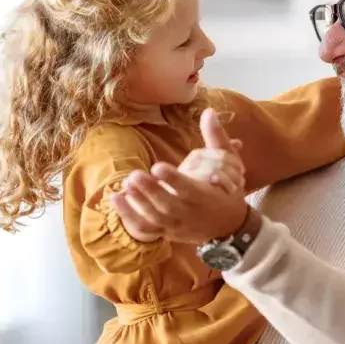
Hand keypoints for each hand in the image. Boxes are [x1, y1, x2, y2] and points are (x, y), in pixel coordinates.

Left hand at [110, 109, 247, 244]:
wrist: (229, 226)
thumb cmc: (228, 189)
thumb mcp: (229, 163)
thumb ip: (216, 137)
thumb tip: (208, 111)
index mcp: (206, 196)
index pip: (188, 190)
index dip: (173, 179)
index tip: (157, 166)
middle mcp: (191, 213)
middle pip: (168, 206)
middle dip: (150, 191)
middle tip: (134, 175)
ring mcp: (177, 225)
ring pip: (155, 218)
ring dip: (138, 203)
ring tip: (125, 183)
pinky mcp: (166, 232)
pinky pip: (146, 229)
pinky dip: (129, 216)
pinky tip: (115, 198)